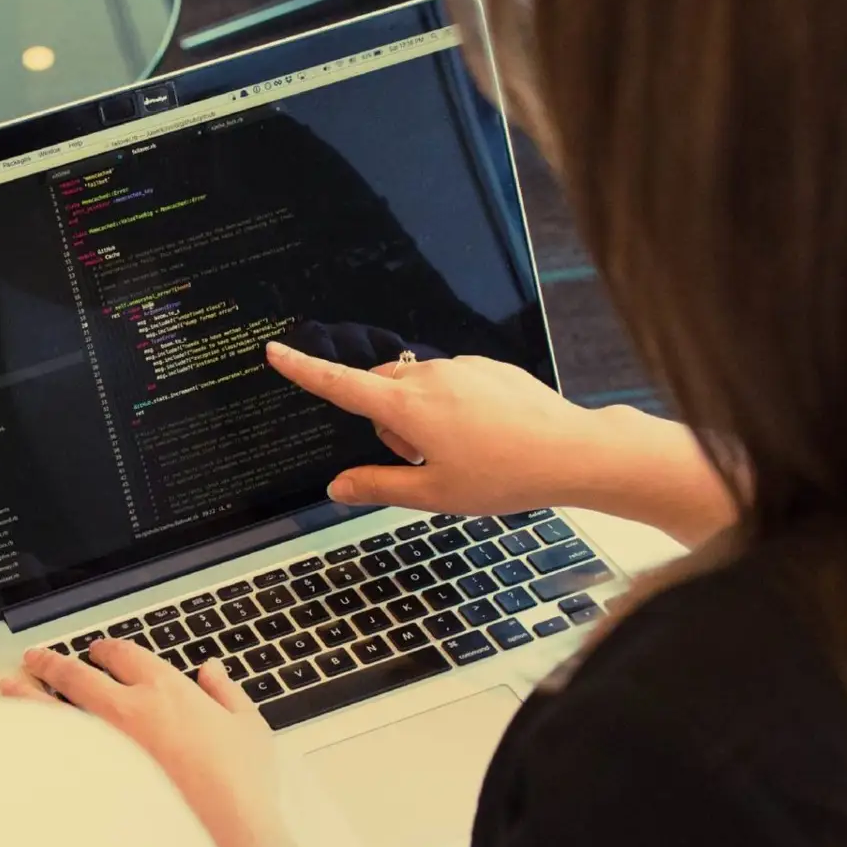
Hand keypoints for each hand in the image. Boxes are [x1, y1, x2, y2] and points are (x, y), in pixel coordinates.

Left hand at [0, 640, 303, 846]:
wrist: (226, 829)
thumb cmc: (240, 782)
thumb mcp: (247, 726)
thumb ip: (227, 692)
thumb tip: (212, 671)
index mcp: (165, 688)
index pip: (123, 654)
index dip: (106, 649)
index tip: (98, 651)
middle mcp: (127, 708)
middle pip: (76, 673)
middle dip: (51, 662)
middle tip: (36, 658)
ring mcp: (104, 743)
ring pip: (53, 707)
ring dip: (28, 692)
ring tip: (10, 684)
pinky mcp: (93, 776)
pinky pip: (53, 747)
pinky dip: (32, 735)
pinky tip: (20, 733)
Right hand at [264, 341, 734, 544]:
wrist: (571, 451)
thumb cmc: (503, 475)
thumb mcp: (433, 494)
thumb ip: (378, 486)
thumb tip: (338, 487)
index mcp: (406, 407)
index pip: (339, 385)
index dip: (303, 370)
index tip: (275, 352)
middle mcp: (428, 377)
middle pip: (379, 390)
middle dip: (386, 421)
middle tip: (421, 461)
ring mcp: (459, 368)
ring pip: (415, 387)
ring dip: (419, 415)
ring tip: (462, 452)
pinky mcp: (486, 367)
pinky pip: (450, 382)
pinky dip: (451, 406)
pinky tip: (484, 435)